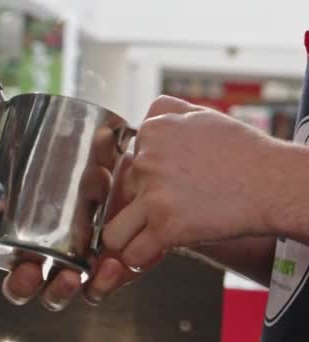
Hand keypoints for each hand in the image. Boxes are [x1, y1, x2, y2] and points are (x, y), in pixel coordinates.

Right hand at [0, 123, 140, 309]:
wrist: (134, 164)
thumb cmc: (89, 166)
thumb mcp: (48, 161)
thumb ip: (17, 161)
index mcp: (27, 234)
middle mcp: (47, 253)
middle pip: (24, 284)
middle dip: (22, 283)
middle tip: (29, 270)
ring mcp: (76, 263)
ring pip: (59, 294)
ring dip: (60, 290)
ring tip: (70, 274)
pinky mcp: (109, 266)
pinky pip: (102, 288)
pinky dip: (103, 283)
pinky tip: (108, 266)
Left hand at [103, 95, 284, 268]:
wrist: (274, 183)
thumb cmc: (243, 152)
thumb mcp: (202, 115)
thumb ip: (167, 111)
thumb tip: (147, 116)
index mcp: (152, 131)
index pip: (125, 162)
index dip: (143, 177)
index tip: (166, 185)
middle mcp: (146, 160)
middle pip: (121, 194)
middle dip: (138, 204)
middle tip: (168, 210)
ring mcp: (154, 195)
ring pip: (113, 231)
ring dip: (128, 237)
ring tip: (146, 238)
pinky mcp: (167, 226)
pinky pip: (132, 253)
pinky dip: (140, 258)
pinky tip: (153, 253)